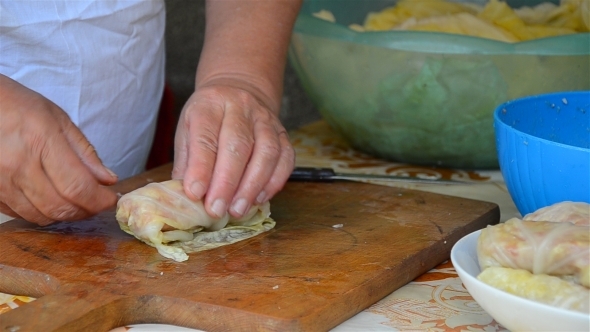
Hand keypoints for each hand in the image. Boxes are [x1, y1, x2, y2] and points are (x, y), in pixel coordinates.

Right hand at [0, 75, 117, 224]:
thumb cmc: (20, 108)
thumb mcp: (59, 120)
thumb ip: (85, 153)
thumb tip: (108, 180)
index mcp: (41, 141)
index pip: (77, 186)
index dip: (99, 200)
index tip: (111, 199)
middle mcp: (18, 164)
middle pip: (60, 206)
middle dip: (86, 210)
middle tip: (96, 203)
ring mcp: (0, 181)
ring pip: (41, 216)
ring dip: (65, 215)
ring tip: (76, 201)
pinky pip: (21, 214)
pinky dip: (41, 213)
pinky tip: (50, 199)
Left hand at [172, 83, 294, 218]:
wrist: (239, 90)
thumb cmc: (209, 119)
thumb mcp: (188, 131)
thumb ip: (188, 162)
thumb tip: (188, 197)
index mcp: (210, 104)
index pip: (206, 137)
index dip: (200, 167)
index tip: (195, 194)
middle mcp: (241, 107)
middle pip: (238, 145)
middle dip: (227, 182)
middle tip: (217, 209)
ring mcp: (266, 120)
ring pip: (266, 152)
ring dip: (252, 186)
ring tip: (238, 210)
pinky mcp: (283, 133)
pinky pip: (285, 158)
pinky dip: (274, 182)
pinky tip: (259, 199)